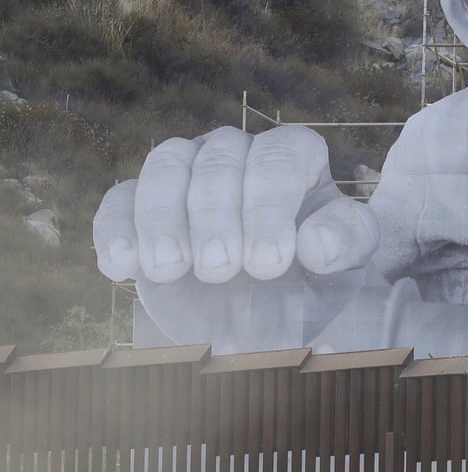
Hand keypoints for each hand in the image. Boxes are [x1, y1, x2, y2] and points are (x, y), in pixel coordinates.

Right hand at [93, 126, 380, 348]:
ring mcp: (186, 172)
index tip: (269, 263)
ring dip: (163, 218)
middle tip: (221, 270)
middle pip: (219, 160)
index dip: (270, 208)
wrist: (266, 318)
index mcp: (295, 155)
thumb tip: (316, 242)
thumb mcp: (346, 267)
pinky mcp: (140, 205)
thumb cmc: (313, 281)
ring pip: (165, 167)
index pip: (280, 158)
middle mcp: (238, 152)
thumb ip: (347, 243)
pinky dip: (115, 230)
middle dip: (216, 217)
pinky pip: (118, 200)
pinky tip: (122, 268)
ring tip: (170, 269)